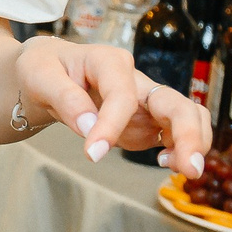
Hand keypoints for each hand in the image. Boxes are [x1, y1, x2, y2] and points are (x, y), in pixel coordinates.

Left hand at [15, 36, 213, 175]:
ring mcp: (145, 101)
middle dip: (189, 134)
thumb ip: (64, 99)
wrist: (45, 74)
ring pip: (186, 118)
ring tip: (180, 169)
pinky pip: (173, 135)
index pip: (121, 95)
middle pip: (176, 103)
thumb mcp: (39, 75)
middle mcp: (135, 80)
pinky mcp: (146, 121)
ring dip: (192, 144)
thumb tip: (89, 128)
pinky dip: (179, 150)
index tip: (92, 154)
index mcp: (109, 61)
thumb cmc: (43, 68)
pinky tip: (166, 162)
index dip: (111, 126)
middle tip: (188, 169)